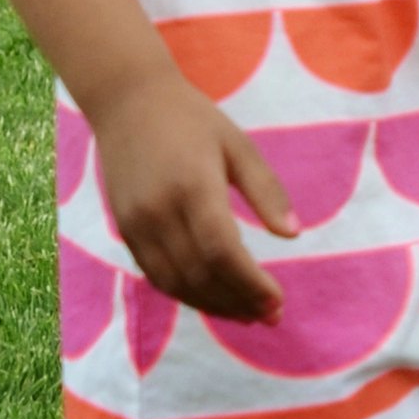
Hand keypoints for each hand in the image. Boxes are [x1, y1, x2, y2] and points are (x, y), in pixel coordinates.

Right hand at [92, 74, 296, 322]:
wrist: (127, 101)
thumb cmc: (192, 119)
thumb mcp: (238, 145)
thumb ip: (266, 190)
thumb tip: (294, 235)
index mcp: (193, 186)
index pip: (222, 251)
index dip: (251, 284)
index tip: (278, 301)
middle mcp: (159, 211)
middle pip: (200, 275)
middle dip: (238, 302)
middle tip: (271, 317)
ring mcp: (137, 224)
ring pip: (176, 283)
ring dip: (214, 307)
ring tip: (248, 316)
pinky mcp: (125, 230)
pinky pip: (156, 275)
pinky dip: (187, 294)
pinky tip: (214, 299)